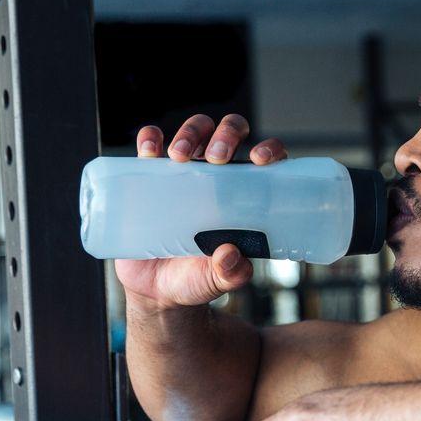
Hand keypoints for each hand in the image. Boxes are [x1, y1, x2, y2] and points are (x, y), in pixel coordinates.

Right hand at [113, 114, 288, 310]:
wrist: (156, 289)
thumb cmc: (196, 278)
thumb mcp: (217, 280)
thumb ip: (231, 273)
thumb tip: (231, 255)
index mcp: (244, 194)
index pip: (266, 159)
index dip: (269, 149)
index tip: (260, 159)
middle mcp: (218, 175)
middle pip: (230, 133)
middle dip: (226, 134)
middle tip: (217, 157)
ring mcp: (185, 171)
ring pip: (195, 130)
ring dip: (191, 132)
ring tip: (180, 156)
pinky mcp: (151, 174)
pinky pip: (152, 144)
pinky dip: (150, 137)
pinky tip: (150, 148)